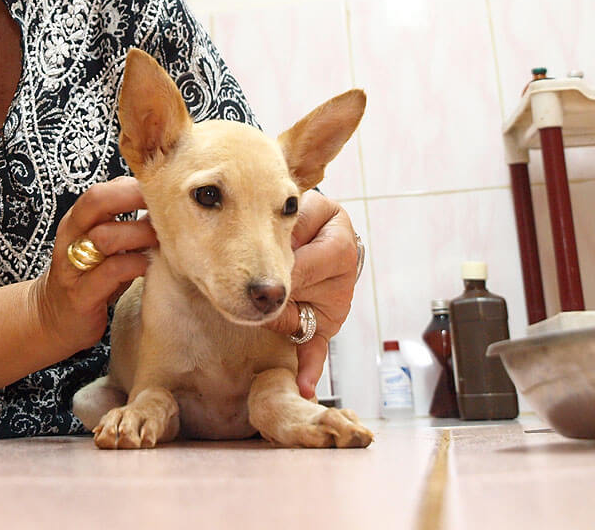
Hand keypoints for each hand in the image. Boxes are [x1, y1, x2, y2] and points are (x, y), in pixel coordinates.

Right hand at [31, 177, 158, 355]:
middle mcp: (71, 236)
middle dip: (132, 197)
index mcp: (78, 220)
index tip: (164, 191)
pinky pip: (111, 272)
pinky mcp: (81, 295)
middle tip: (162, 206)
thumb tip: (164, 206)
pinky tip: (149, 266)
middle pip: (95, 201)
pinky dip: (135, 264)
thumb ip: (126, 225)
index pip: (102, 189)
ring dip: (139, 234)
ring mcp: (72, 266)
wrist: (53, 319)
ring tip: (162, 239)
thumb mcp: (105, 246)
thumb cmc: (90, 278)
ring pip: (104, 236)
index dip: (134, 185)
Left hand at [268, 192, 361, 399]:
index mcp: (339, 236)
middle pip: (296, 292)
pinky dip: (310, 368)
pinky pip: (318, 348)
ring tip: (263, 298)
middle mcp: (345, 272)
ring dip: (274, 314)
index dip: (276, 264)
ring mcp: (337, 302)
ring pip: (296, 318)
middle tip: (249, 281)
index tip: (253, 267)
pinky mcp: (327, 324)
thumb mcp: (299, 208)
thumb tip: (269, 254)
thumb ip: (288, 223)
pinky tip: (304, 387)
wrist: (310, 227)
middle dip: (270, 290)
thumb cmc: (298, 215)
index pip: (303, 261)